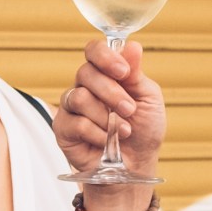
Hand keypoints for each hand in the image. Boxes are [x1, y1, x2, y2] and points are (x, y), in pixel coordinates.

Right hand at [59, 37, 165, 189]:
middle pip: (85, 73)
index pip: (94, 51)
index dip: (104, 56)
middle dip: (111, 93)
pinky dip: (97, 134)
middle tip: (129, 110)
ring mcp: (71, 107)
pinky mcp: (63, 128)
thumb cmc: (143, 130)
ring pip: (79, 97)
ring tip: (122, 131)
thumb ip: (136, 73)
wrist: (135, 165)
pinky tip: (106, 142)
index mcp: (106, 74)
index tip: (123, 72)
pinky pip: (75, 122)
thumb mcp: (148, 99)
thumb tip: (132, 46)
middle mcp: (85, 86)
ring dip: (106, 116)